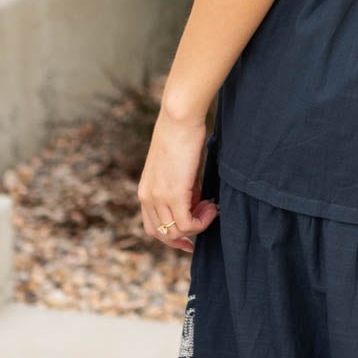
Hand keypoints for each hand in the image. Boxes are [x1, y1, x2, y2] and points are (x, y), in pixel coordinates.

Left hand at [137, 110, 218, 253]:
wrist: (178, 119)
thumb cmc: (181, 136)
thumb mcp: (177, 169)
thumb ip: (182, 189)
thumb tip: (195, 204)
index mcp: (145, 191)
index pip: (152, 228)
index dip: (172, 237)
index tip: (190, 238)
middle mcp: (147, 197)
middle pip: (162, 234)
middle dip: (185, 235)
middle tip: (206, 219)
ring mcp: (158, 197)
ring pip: (175, 231)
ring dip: (198, 224)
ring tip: (211, 206)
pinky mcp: (173, 194)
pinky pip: (187, 224)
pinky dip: (203, 221)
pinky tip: (213, 205)